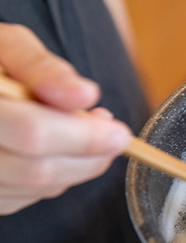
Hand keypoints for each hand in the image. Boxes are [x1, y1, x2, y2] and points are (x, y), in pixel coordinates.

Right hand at [0, 23, 132, 214]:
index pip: (34, 133)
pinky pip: (29, 196)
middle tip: (116, 137)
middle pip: (37, 171)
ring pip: (38, 188)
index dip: (84, 137)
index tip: (118, 131)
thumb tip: (84, 96)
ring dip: (78, 166)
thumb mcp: (5, 45)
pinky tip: (62, 149)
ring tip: (89, 134)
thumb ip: (41, 66)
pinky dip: (58, 175)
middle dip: (89, 157)